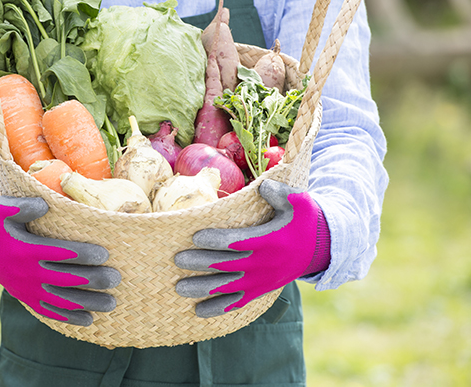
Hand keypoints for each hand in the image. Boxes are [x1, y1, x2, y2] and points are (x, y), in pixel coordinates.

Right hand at [0, 196, 120, 325]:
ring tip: (111, 303)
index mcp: (25, 250)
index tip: (103, 254)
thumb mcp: (2, 208)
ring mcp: (27, 289)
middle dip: (93, 280)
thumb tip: (45, 204)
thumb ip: (23, 205)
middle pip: (66, 279)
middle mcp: (28, 273)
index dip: (82, 254)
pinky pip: (49, 312)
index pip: (59, 253)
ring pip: (62, 300)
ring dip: (88, 303)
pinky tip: (89, 320)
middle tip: (115, 278)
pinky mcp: (26, 298)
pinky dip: (69, 317)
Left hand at [174, 180, 328, 317]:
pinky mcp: (261, 290)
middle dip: (201, 263)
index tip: (195, 237)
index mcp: (270, 241)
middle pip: (227, 265)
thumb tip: (263, 187)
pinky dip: (218, 308)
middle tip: (178, 260)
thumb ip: (280, 194)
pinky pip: (238, 303)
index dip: (216, 240)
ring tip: (179, 288)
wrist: (322, 248)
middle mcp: (264, 264)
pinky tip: (198, 312)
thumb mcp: (298, 202)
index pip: (238, 242)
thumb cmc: (304, 220)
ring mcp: (262, 280)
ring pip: (228, 288)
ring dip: (203, 289)